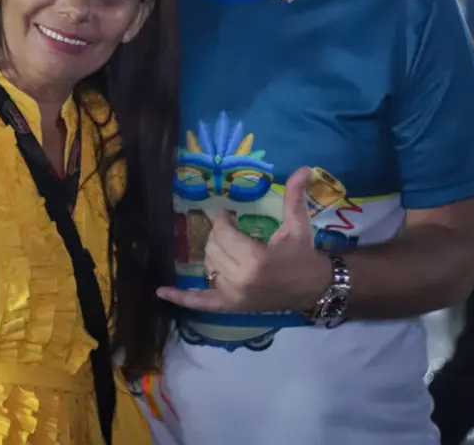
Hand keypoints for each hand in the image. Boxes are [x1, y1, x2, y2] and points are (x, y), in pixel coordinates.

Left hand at [156, 167, 330, 313]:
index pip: (223, 234)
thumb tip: (304, 167)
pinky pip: (201, 302)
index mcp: (254, 260)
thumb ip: (295, 196)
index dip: (222, 221)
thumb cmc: (303, 254)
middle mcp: (239, 280)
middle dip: (218, 235)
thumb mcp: (299, 225)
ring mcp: (233, 295)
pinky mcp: (230, 306)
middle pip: (212, 248)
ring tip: (227, 246)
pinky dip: (181, 298)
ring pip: (207, 265)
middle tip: (230, 229)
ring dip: (213, 253)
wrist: (312, 288)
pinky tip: (161, 291)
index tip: (228, 215)